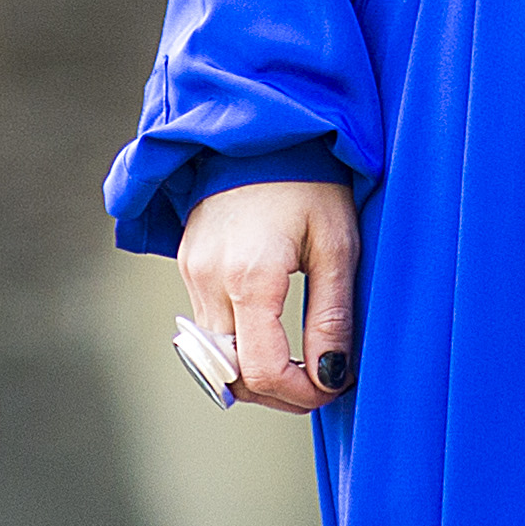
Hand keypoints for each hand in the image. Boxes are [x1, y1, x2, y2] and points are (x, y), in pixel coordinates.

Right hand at [177, 178, 359, 412]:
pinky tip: (273, 333)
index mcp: (250, 276)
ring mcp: (192, 273)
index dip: (300, 394)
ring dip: (256, 373)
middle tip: (322, 383)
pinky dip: (238, 345)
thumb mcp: (336, 245)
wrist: (262, 131)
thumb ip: (332, 315)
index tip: (333, 386)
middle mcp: (209, 280)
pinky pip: (208, 327)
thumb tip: (332, 376)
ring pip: (215, 356)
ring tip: (302, 363)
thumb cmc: (310, 180)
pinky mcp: (188, 265)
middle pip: (233, 373)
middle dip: (279, 393)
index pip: (262, 370)